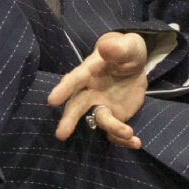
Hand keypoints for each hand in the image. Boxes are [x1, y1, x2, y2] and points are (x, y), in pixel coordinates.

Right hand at [47, 31, 148, 148]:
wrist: (133, 64)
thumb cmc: (126, 52)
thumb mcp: (128, 46)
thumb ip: (118, 48)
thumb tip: (105, 46)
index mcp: (89, 72)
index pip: (74, 80)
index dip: (63, 90)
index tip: (52, 100)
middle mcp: (90, 92)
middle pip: (77, 107)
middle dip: (69, 120)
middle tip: (61, 134)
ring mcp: (101, 106)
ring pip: (100, 121)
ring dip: (112, 128)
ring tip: (128, 133)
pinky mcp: (114, 117)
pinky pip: (114, 132)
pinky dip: (123, 140)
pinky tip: (136, 143)